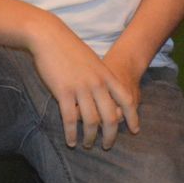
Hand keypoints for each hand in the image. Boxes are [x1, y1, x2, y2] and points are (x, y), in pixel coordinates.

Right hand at [29, 17, 140, 149]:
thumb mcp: (92, 61)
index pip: (126, 100)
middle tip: (107, 146)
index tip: (134, 130)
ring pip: (91, 121)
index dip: (132, 117)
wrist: (49, 36)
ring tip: (87, 145)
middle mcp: (97, 83)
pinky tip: (71, 141)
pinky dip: (71, 134)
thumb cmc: (69, 48)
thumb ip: (100, 77)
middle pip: (110, 117)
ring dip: (90, 137)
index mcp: (106, 75)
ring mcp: (81, 88)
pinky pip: (70, 119)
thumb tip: (106, 94)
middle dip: (110, 135)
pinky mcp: (63, 92)